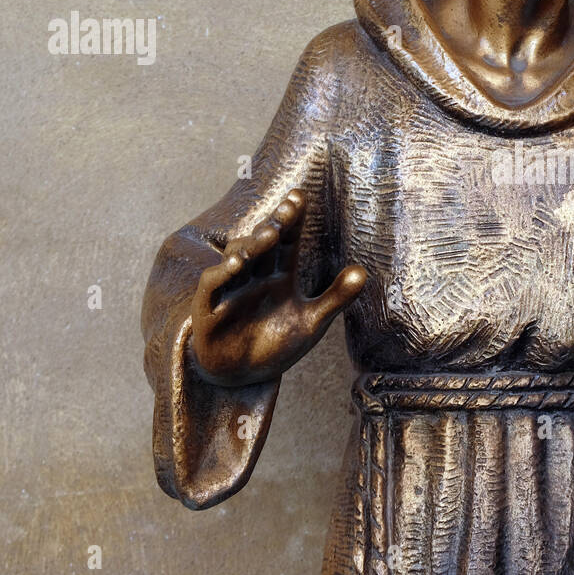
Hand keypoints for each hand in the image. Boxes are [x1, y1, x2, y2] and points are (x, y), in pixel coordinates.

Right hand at [189, 189, 366, 385]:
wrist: (243, 378)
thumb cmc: (277, 346)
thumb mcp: (312, 322)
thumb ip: (336, 297)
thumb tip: (364, 271)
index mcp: (279, 275)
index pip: (287, 240)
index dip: (292, 219)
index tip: (299, 196)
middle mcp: (255, 276)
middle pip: (263, 243)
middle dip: (275, 225)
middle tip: (288, 210)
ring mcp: (231, 289)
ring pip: (238, 257)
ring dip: (251, 245)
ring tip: (268, 236)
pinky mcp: (209, 308)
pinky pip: (212, 285)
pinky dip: (221, 273)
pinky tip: (235, 265)